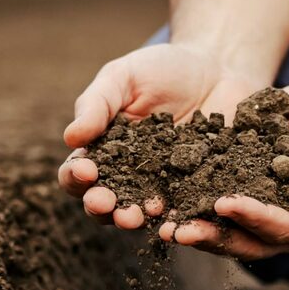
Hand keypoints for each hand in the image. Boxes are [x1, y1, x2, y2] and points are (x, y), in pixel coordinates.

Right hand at [56, 42, 263, 229]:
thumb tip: (70, 136)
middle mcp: (128, 178)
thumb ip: (97, 104)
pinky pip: (186, 213)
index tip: (86, 170)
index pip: (78, 173)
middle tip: (108, 205)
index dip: (76, 176)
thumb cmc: (162, 69)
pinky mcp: (196, 193)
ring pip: (142, 215)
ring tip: (140, 216)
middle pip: (104, 205)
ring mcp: (163, 189)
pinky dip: (181, 221)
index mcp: (102, 151)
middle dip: (102, 208)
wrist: (218, 68)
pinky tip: (180, 221)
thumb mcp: (124, 77)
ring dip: (136, 220)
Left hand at [158, 74, 288, 259]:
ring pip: (230, 234)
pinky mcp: (246, 197)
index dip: (256, 218)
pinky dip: (193, 210)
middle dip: (216, 237)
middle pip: (252, 242)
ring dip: (199, 233)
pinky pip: (217, 212)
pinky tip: (165, 205)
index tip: (225, 202)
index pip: (286, 228)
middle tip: (181, 231)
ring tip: (165, 227)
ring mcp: (266, 213)